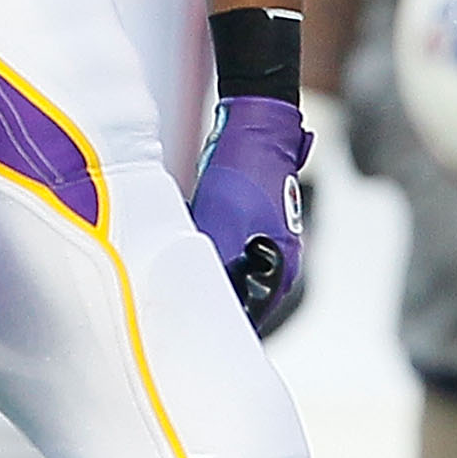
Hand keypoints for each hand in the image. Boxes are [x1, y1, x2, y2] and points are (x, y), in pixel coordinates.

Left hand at [192, 94, 312, 337]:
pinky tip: (186, 240)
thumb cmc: (244, 172)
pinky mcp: (251, 219)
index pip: (250, 314)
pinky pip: (225, 246)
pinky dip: (206, 249)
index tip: (188, 333)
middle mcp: (277, 258)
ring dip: (206, 271)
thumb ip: (215, 265)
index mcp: (281, 268)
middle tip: (175, 305)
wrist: (256, 125)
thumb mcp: (221, 224)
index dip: (218, 325)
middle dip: (209, 297)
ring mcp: (265, 237)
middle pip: (241, 294)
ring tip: (175, 274)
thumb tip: (198, 297)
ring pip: (231, 269)